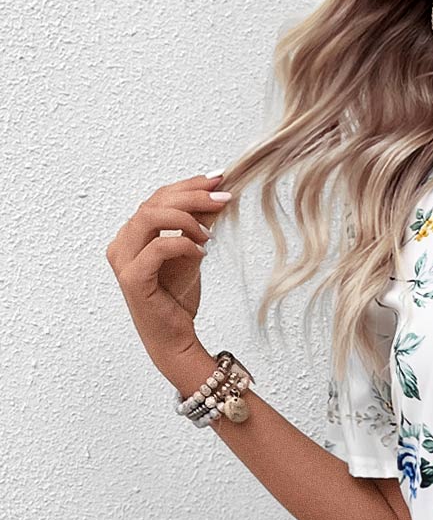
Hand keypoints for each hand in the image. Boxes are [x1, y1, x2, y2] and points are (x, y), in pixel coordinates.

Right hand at [105, 169, 232, 390]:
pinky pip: (157, 248)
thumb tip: (216, 195)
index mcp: (132, 234)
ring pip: (149, 217)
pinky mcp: (132, 279)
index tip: (218, 180)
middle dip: (191, 195)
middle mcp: (122, 243)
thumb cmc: (177, 299)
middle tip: (223, 196)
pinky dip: (183, 244)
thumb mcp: (193, 253)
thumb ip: (198, 225)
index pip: (157, 198)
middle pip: (153, 202)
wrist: (175, 340)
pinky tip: (201, 252)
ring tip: (209, 233)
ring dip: (185, 218)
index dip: (187, 185)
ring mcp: (123, 260)